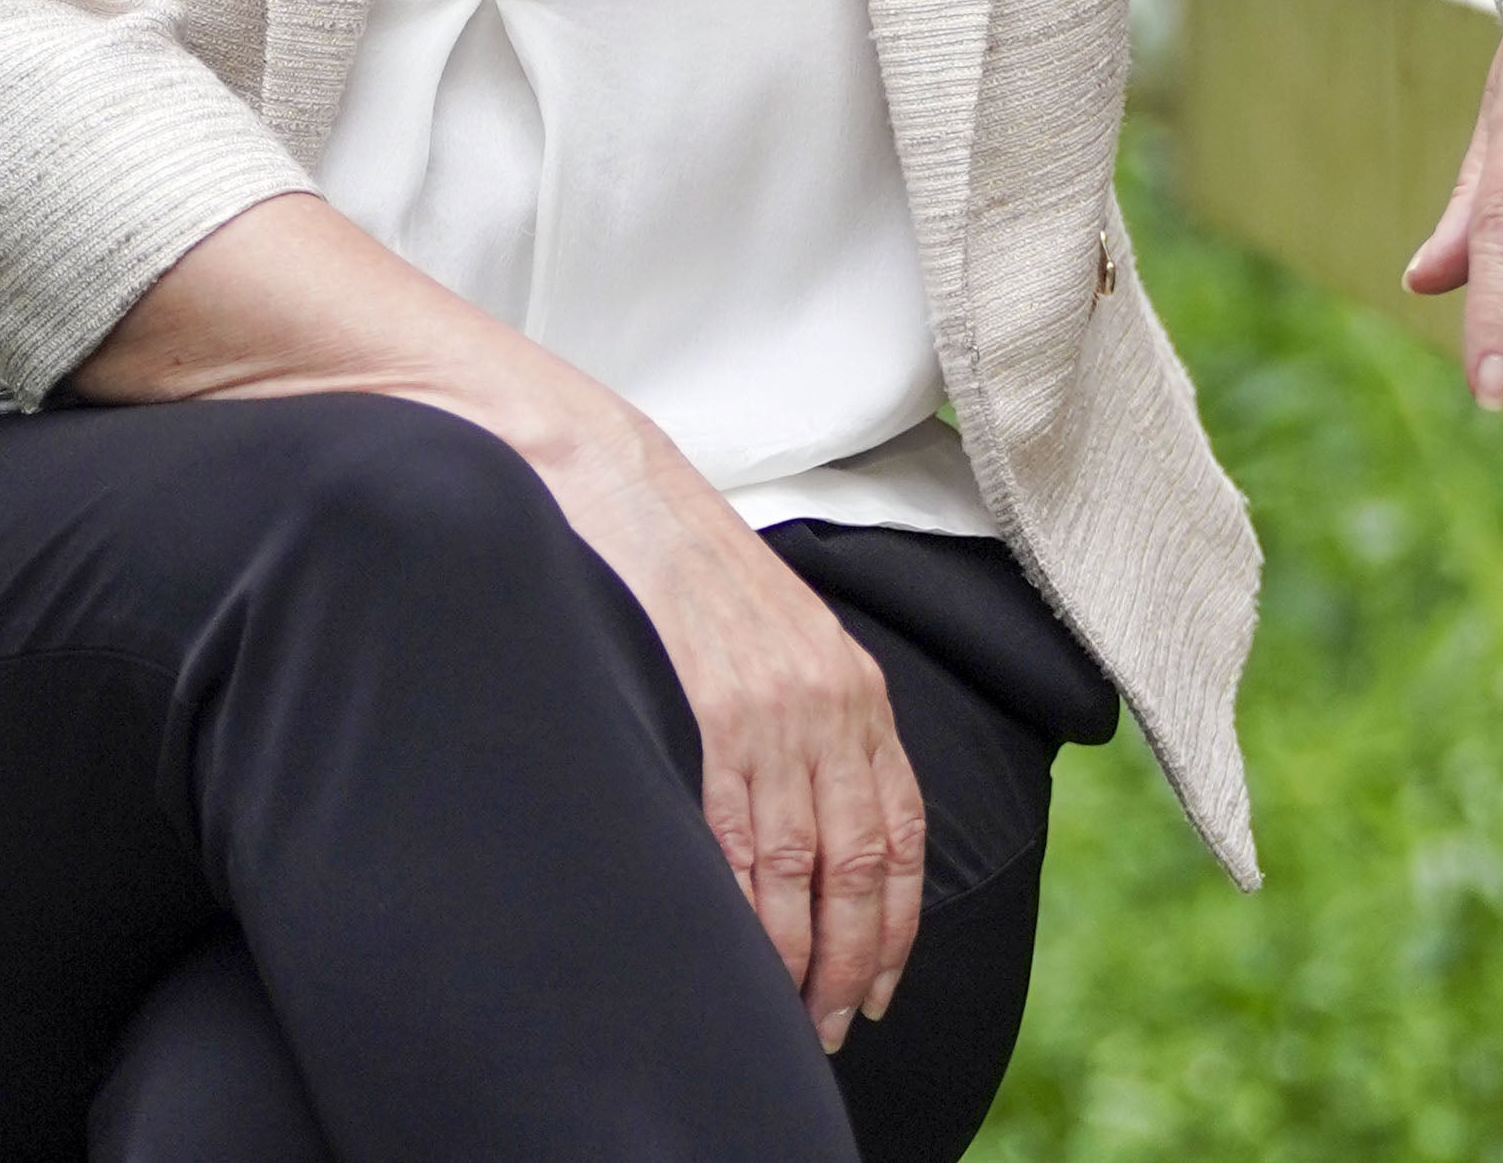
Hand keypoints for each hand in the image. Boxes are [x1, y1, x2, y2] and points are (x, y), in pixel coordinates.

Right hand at [542, 420, 926, 1049]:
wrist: (604, 475)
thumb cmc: (677, 556)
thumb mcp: (773, 624)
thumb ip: (803, 710)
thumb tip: (806, 818)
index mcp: (851, 681)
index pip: (898, 829)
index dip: (894, 923)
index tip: (876, 986)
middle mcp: (824, 699)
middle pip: (858, 866)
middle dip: (848, 962)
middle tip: (828, 1027)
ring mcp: (764, 708)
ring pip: (796, 870)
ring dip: (793, 957)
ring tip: (781, 1012)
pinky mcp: (703, 711)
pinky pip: (730, 839)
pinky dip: (737, 911)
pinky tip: (730, 955)